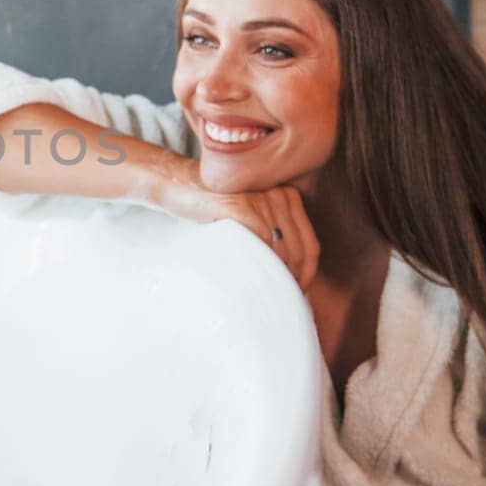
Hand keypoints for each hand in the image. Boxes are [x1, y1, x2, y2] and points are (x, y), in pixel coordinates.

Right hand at [151, 158, 319, 290]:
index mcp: (287, 197)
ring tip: (264, 296)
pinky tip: (250, 280)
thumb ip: (270, 236)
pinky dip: (260, 265)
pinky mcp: (242, 206)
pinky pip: (263, 243)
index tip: (294, 294)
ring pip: (284, 251)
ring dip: (277, 278)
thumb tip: (290, 278)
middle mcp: (280, 194)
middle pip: (301, 252)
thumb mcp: (248, 219)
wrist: (175, 184)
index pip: (310, 246)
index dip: (306, 276)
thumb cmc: (209, 209)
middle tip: (279, 301)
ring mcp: (262, 199)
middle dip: (293, 282)